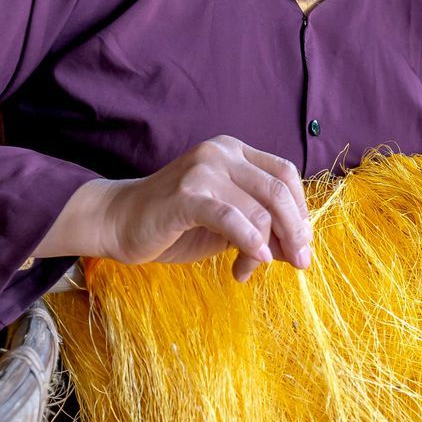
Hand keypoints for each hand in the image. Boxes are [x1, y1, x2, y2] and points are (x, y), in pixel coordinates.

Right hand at [40, 137, 312, 281]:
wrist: (120, 222)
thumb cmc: (176, 224)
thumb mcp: (227, 222)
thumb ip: (260, 225)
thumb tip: (299, 248)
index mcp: (233, 152)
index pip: (285, 175)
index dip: (301, 210)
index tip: (302, 243)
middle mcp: (220, 153)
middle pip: (278, 191)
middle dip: (295, 232)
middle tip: (299, 263)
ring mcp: (202, 171)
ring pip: (258, 210)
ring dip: (265, 248)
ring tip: (248, 269)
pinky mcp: (185, 196)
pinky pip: (232, 219)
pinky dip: (251, 242)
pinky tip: (254, 261)